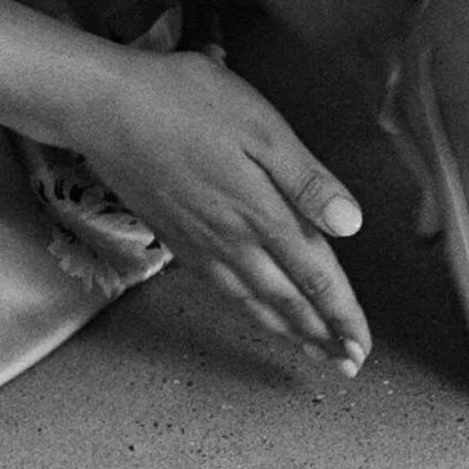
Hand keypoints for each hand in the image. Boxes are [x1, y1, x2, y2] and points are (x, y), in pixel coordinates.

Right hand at [70, 47, 371, 372]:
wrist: (105, 108)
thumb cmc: (186, 103)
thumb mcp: (261, 128)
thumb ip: (306, 181)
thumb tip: (350, 225)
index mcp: (263, 212)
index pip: (316, 277)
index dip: (343, 315)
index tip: (363, 347)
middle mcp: (233, 240)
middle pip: (288, 301)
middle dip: (323, 336)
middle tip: (349, 366)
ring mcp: (201, 244)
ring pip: (254, 301)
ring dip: (289, 331)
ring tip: (314, 352)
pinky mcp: (177, 238)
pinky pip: (223, 289)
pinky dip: (250, 312)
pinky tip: (257, 313)